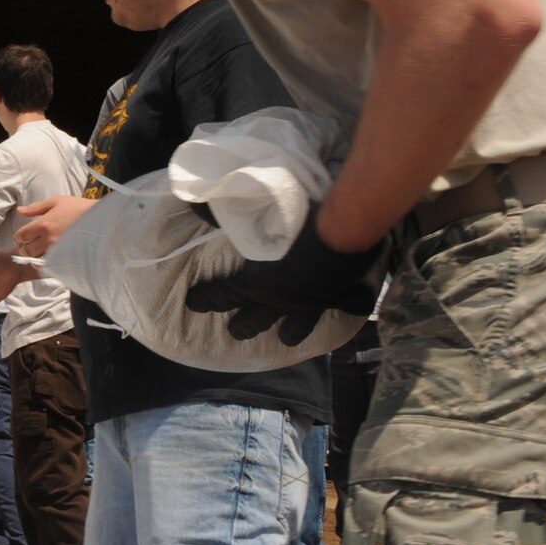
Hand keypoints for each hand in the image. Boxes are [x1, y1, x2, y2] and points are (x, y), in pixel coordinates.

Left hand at [13, 196, 95, 257]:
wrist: (102, 218)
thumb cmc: (79, 207)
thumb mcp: (56, 201)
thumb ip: (35, 208)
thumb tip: (20, 211)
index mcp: (44, 224)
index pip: (21, 236)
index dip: (19, 237)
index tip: (23, 236)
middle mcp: (49, 239)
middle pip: (26, 251)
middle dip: (24, 248)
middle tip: (29, 245)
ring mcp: (59, 250)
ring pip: (37, 260)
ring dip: (35, 257)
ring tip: (39, 251)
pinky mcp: (68, 257)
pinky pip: (51, 265)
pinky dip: (47, 263)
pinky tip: (50, 257)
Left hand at [183, 202, 385, 345]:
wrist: (343, 240)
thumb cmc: (294, 223)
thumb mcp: (251, 212)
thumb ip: (221, 210)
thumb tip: (194, 203)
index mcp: (258, 282)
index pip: (224, 294)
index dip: (208, 298)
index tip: (193, 304)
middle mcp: (284, 299)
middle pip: (259, 317)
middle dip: (245, 325)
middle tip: (235, 333)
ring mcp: (318, 302)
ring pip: (301, 323)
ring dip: (292, 332)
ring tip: (287, 341)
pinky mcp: (349, 297)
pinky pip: (349, 306)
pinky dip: (348, 307)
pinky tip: (351, 311)